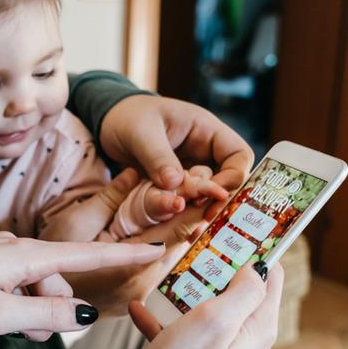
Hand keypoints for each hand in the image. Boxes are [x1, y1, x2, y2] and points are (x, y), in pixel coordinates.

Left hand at [0, 232, 165, 348]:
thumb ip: (44, 312)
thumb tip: (85, 311)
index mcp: (23, 254)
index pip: (86, 255)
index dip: (122, 255)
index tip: (156, 248)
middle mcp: (14, 246)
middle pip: (58, 278)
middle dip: (55, 308)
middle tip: (32, 336)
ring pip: (36, 283)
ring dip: (33, 309)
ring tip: (8, 330)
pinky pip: (16, 282)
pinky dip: (16, 302)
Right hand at [36, 168, 212, 315]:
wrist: (32, 303)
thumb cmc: (45, 265)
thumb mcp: (75, 223)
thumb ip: (111, 198)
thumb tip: (136, 172)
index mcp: (128, 268)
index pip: (175, 230)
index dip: (196, 205)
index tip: (213, 184)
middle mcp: (141, 285)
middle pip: (181, 243)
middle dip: (198, 213)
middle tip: (216, 186)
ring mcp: (140, 293)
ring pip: (175, 255)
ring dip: (190, 227)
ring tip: (206, 197)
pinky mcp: (136, 295)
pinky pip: (163, 265)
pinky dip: (175, 242)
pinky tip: (184, 223)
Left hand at [99, 95, 253, 217]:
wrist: (108, 124)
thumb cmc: (127, 117)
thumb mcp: (141, 133)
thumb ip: (158, 157)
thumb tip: (176, 183)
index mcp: (206, 130)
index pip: (239, 154)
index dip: (234, 176)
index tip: (214, 194)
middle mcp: (204, 151)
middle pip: (229, 179)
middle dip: (220, 200)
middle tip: (205, 220)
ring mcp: (191, 169)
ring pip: (209, 194)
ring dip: (203, 212)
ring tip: (193, 231)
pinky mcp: (176, 185)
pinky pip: (188, 202)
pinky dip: (185, 215)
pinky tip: (179, 231)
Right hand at [112, 262, 283, 348]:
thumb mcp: (214, 320)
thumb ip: (244, 290)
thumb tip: (258, 268)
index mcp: (259, 332)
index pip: (272, 279)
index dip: (258, 251)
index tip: (239, 228)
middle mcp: (250, 347)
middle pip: (241, 296)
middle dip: (218, 272)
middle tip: (197, 250)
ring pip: (211, 315)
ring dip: (187, 296)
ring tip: (165, 281)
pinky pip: (188, 338)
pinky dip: (167, 322)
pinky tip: (140, 310)